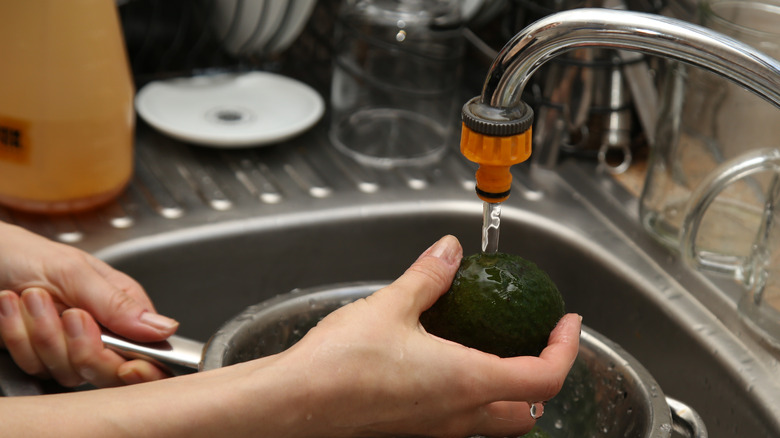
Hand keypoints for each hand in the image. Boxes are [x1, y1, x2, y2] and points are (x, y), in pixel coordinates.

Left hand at [0, 221, 177, 386]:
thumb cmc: (24, 254)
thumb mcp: (75, 271)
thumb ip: (118, 304)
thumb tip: (165, 329)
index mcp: (123, 308)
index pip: (150, 351)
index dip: (145, 367)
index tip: (127, 366)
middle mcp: (101, 332)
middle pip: (111, 371)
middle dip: (84, 347)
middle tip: (70, 316)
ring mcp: (68, 348)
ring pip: (70, 372)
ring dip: (43, 333)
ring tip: (32, 297)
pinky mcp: (38, 358)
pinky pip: (35, 368)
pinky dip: (18, 337)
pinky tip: (12, 308)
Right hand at [274, 235, 580, 437]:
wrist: (293, 406)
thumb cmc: (339, 364)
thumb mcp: (391, 306)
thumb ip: (428, 276)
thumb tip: (450, 250)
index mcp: (466, 381)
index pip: (545, 376)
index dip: (567, 349)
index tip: (566, 323)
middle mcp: (457, 415)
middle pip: (529, 411)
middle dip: (543, 378)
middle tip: (536, 342)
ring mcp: (434, 430)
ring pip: (495, 423)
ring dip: (510, 393)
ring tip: (494, 352)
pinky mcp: (411, 432)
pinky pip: (459, 424)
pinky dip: (472, 399)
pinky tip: (445, 368)